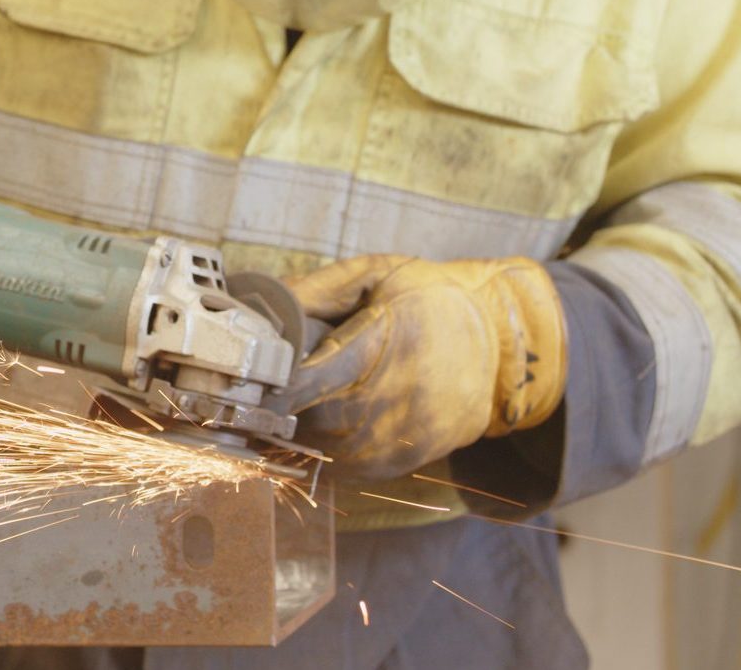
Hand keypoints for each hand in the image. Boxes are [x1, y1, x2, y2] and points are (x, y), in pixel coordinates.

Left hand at [268, 255, 567, 481]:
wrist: (499, 348)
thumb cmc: (430, 302)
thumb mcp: (376, 274)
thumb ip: (313, 290)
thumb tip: (254, 304)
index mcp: (384, 346)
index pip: (305, 381)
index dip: (265, 382)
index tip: (241, 371)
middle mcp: (391, 404)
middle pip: (302, 420)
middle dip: (270, 403)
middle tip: (251, 382)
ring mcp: (395, 442)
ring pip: (314, 448)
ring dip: (287, 427)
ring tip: (280, 398)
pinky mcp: (394, 465)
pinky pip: (334, 466)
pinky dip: (312, 445)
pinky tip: (309, 418)